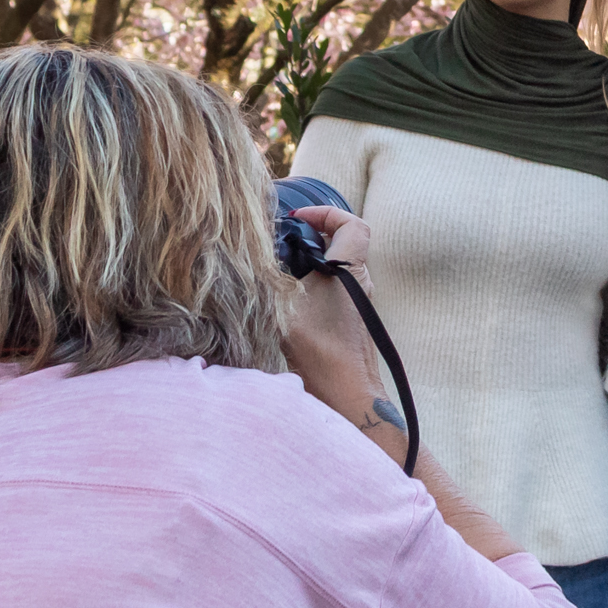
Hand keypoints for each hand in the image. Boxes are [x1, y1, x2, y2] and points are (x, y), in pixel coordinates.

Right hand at [281, 207, 389, 430]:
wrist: (346, 394)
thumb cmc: (319, 351)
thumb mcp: (283, 307)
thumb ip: (267, 278)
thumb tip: (248, 258)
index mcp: (349, 269)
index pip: (353, 224)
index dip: (328, 213)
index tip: (299, 218)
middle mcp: (360, 282)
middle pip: (343, 242)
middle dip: (314, 234)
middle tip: (284, 238)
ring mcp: (358, 303)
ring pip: (337, 266)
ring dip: (312, 260)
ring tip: (280, 266)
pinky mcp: (352, 321)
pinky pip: (334, 288)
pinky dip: (313, 283)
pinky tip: (286, 297)